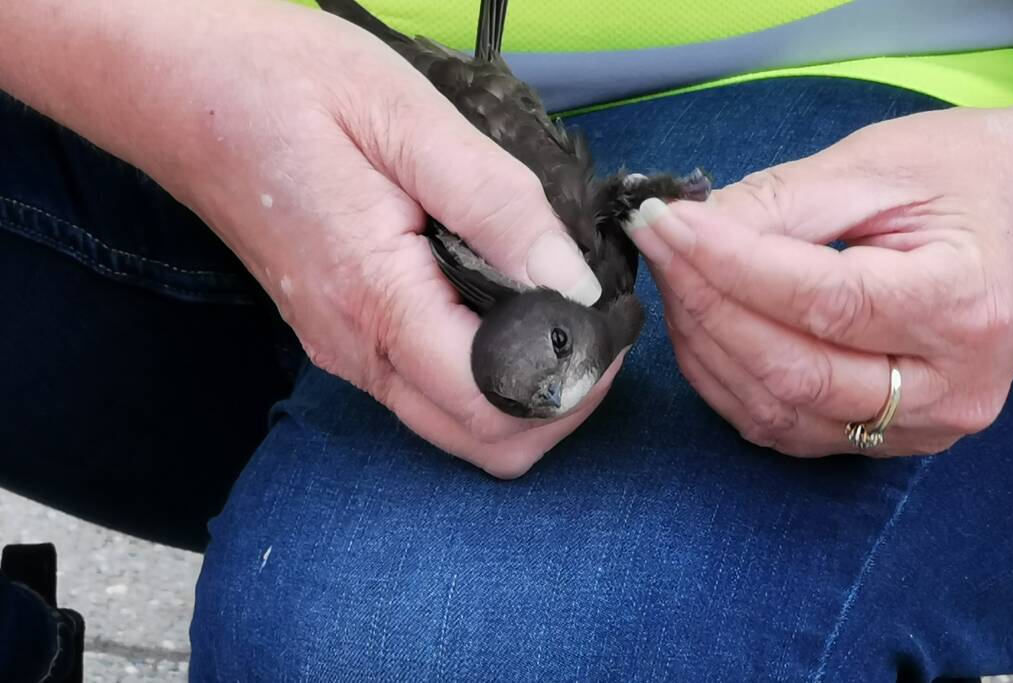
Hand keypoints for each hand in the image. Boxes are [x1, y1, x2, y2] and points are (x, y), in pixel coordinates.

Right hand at [0, 0, 612, 476]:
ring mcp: (344, 351)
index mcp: (375, 298)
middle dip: (558, 402)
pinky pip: (427, 392)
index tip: (607, 326)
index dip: (570, 379)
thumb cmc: (287, 86)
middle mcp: (356, 349)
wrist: (185, 91)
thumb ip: (499, 209)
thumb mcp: (408, 121)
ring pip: (455, 426)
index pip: (494, 399)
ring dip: (524, 393)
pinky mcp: (342, 337)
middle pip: (482, 441)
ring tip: (557, 313)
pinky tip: (501, 307)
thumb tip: (574, 286)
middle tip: (593, 326)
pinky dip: (483, 375)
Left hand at [627, 105, 1012, 455]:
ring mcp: (917, 426)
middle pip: (792, 368)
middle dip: (704, 303)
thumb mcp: (880, 167)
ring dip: (704, 343)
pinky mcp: (883, 439)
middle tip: (658, 243)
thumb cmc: (964, 178)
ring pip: (777, 407)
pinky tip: (701, 327)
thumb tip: (690, 228)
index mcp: (964, 306)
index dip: (728, 264)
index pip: (822, 300)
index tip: (666, 222)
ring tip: (674, 277)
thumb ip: (782, 202)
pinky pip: (780, 425)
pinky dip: (725, 380)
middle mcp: (948, 387)